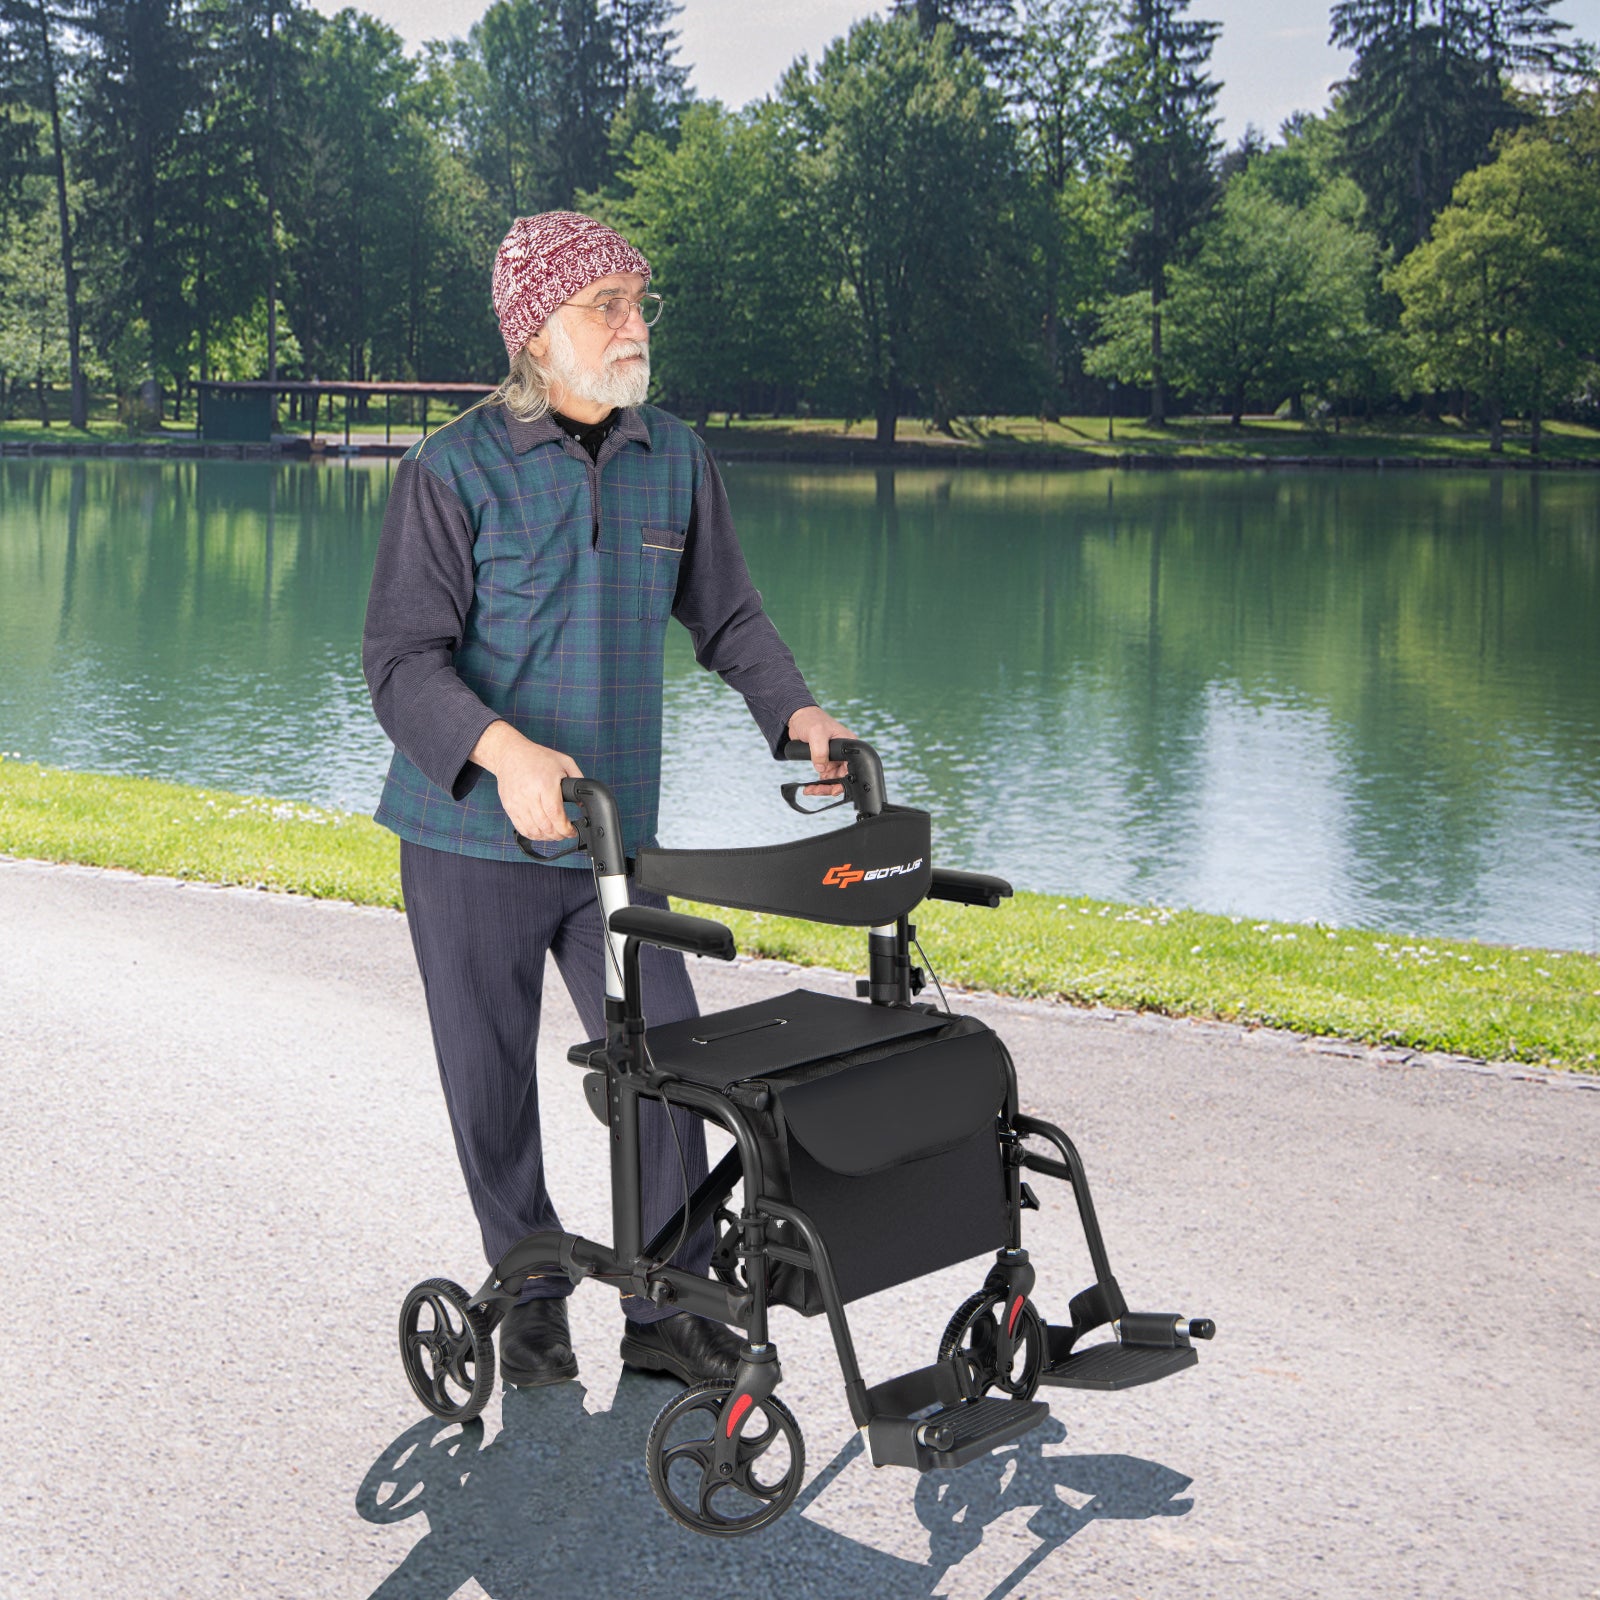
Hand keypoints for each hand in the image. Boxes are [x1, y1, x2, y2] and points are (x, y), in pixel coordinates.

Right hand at [470, 721, 582, 839]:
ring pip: (533, 830)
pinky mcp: (509, 807)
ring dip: (546, 837)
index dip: (565, 828)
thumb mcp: (565, 762)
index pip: (556, 814)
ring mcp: (517, 803)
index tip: (572, 831)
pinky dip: (533, 835)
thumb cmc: (538, 757)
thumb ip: (578, 780)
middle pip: (545, 826)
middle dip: (559, 835)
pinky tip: (541, 832)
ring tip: (554, 834)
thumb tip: (582, 801)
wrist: (510, 754)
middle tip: (565, 834)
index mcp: (545, 784)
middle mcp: (530, 795)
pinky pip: (521, 828)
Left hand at [787, 705, 854, 795]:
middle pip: (843, 776)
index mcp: (848, 743)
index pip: (851, 767)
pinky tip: (810, 787)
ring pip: (833, 779)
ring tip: (810, 790)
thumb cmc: (811, 719)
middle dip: (830, 786)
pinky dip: (818, 784)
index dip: (844, 780)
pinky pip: (824, 777)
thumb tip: (821, 769)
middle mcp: (843, 752)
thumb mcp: (816, 733)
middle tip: (817, 791)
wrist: (798, 717)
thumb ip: (820, 751)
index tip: (833, 789)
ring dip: (823, 787)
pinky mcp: (824, 760)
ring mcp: (834, 757)